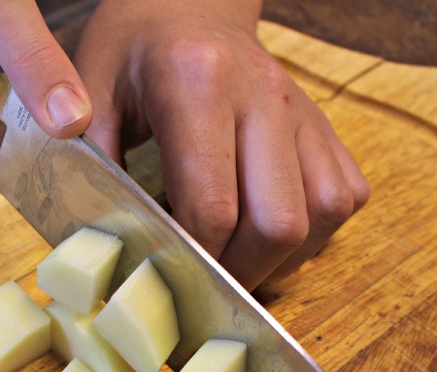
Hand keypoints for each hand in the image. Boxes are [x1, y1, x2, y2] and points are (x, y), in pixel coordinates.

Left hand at [75, 0, 369, 289]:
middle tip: (207, 280)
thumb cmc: (134, 54)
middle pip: (278, 222)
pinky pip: (344, 196)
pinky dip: (314, 233)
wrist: (189, 8)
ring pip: (322, 214)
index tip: (172, 275)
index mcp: (197, 82)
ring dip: (283, 257)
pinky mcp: (325, 125)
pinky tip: (271, 231)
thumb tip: (104, 240)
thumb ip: (92, 162)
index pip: (212, 207)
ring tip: (240, 259)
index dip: (194, 259)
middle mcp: (263, 95)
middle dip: (242, 271)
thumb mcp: (94, 92)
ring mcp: (302, 109)